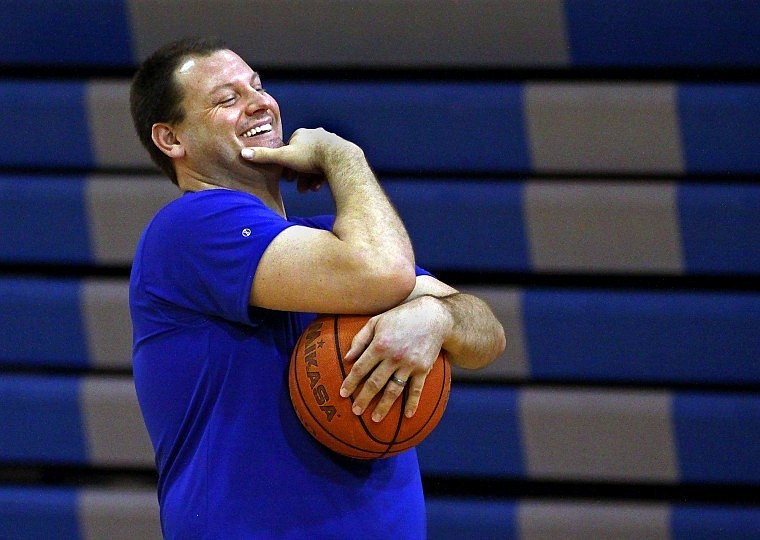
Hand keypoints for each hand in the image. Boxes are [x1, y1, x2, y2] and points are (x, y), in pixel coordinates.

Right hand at [241, 127, 362, 177]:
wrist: (340, 160)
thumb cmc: (311, 157)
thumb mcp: (284, 158)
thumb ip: (265, 156)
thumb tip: (243, 153)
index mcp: (302, 134)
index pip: (290, 150)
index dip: (287, 165)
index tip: (288, 179)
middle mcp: (317, 134)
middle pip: (304, 157)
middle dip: (300, 174)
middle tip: (299, 188)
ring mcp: (331, 142)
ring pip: (317, 162)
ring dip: (311, 178)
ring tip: (309, 189)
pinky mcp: (342, 152)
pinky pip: (329, 165)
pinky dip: (323, 176)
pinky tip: (320, 186)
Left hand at [339, 296, 450, 421]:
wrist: (433, 316)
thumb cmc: (401, 317)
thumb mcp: (376, 321)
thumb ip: (360, 339)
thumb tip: (347, 358)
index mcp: (379, 345)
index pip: (360, 368)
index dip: (350, 382)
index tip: (342, 393)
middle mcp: (393, 357)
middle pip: (375, 383)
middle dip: (363, 398)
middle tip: (355, 411)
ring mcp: (409, 364)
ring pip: (393, 390)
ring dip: (384, 406)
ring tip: (375, 419)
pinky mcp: (423, 369)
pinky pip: (416, 389)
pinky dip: (412, 403)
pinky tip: (407, 415)